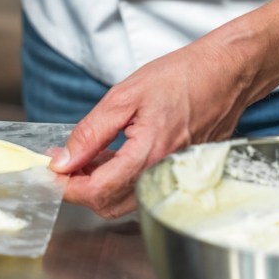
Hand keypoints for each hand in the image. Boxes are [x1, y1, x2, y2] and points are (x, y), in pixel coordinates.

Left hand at [49, 31, 254, 217]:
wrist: (227, 73)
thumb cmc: (182, 77)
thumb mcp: (123, 97)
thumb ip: (89, 134)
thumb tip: (62, 161)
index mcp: (148, 156)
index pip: (95, 192)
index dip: (66, 185)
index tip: (51, 170)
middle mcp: (162, 175)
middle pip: (107, 205)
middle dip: (79, 188)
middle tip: (64, 161)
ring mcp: (173, 178)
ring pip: (123, 202)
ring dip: (98, 185)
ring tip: (86, 155)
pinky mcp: (179, 176)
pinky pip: (141, 190)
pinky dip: (118, 181)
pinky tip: (110, 156)